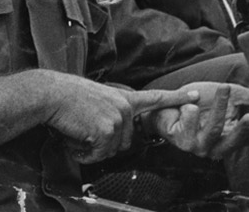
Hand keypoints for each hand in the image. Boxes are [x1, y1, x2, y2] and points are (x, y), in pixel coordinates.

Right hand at [43, 71, 197, 163]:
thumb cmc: (68, 98)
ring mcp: (119, 118)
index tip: (197, 96)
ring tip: (78, 128)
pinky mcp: (108, 130)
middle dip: (103, 143)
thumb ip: (114, 113)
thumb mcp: (99, 100)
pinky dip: (83, 152)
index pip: (156, 98)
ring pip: (111, 150)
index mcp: (125, 98)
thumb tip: (115, 134)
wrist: (52, 94)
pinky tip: (75, 135)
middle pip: (125, 142)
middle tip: (84, 128)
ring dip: (91, 148)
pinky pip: (98, 154)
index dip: (177, 98)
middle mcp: (126, 107)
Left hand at [145, 82, 248, 158]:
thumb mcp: (234, 96)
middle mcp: (216, 147)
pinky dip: (192, 111)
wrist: (173, 103)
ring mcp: (199, 145)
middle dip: (242, 129)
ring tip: (224, 87)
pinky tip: (191, 102)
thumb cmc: (204, 102)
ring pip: (213, 131)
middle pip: (233, 142)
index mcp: (231, 138)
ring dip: (219, 108)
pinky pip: (190, 126)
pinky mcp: (183, 140)